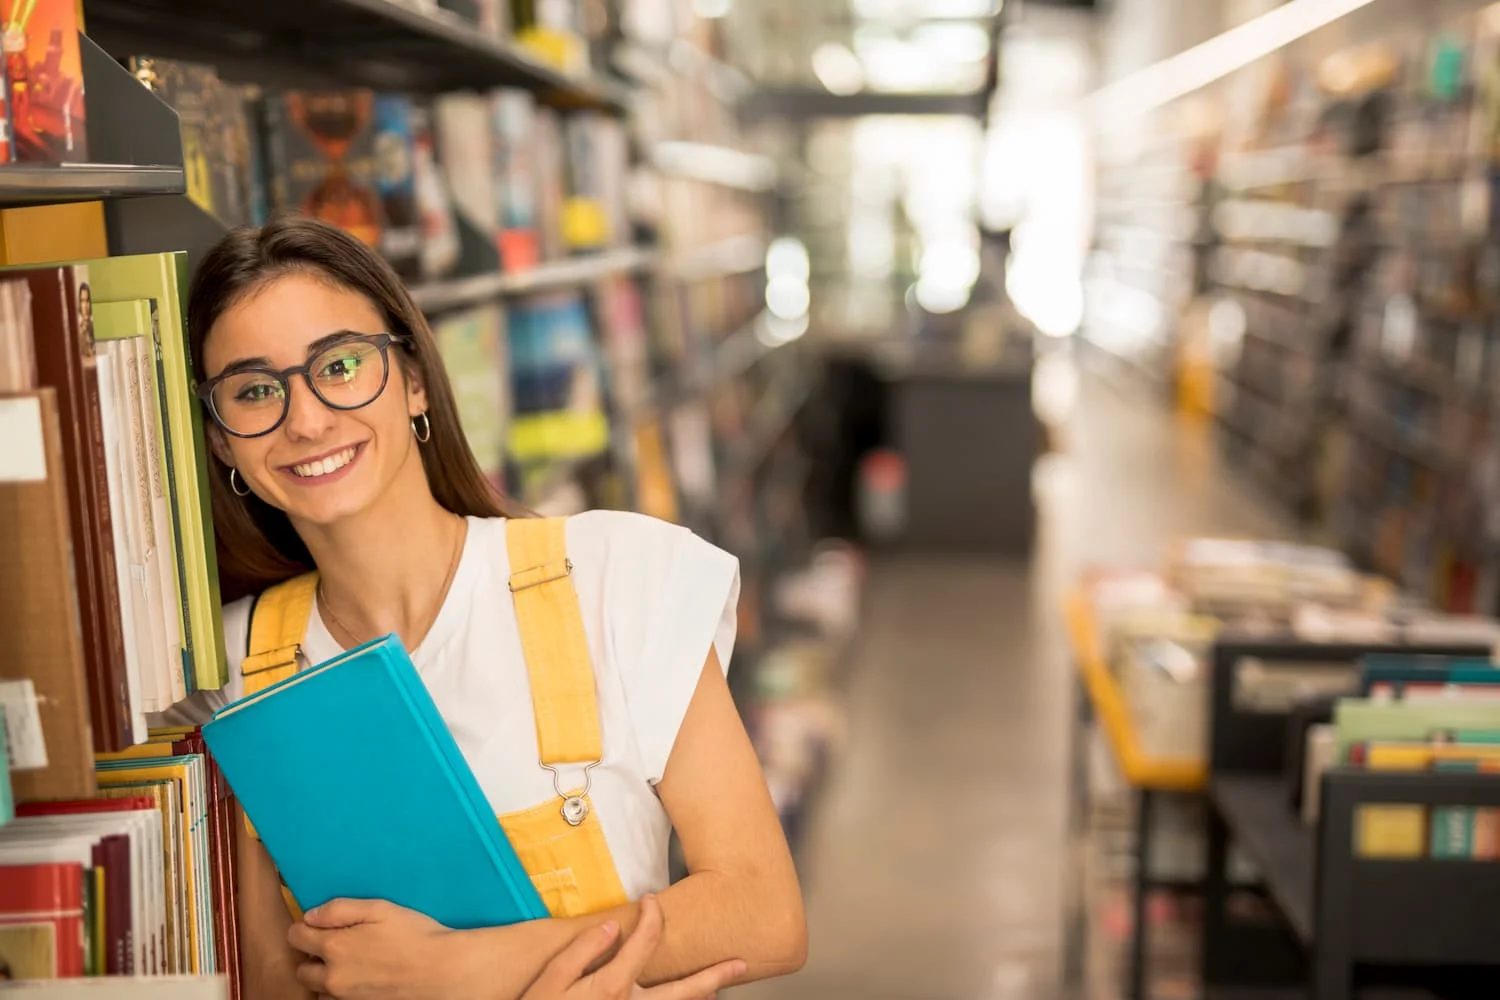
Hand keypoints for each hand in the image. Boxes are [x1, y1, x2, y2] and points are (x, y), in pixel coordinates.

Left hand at [288, 898, 474, 999]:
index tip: (321, 923)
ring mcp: (345, 997)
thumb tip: (311, 915)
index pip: (295, 937)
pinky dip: (341, 990)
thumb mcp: (379, 909)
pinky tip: (361, 976)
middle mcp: (332, 977)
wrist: (441, 970)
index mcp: (334, 947)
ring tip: (348, 963)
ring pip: (318, 989)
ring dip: (325, 976)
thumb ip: (340, 909)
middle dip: (310, 956)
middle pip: (301, 970)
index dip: (305, 926)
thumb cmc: (414, 934)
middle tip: (334, 943)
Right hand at [524, 895, 745, 999]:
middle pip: (683, 991)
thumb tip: (611, 927)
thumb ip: (581, 951)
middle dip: (713, 975)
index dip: (652, 916)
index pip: (645, 942)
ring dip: (701, 997)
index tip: (651, 900)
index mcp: (612, 987)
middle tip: (740, 963)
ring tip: (721, 986)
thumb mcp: (550, 980)